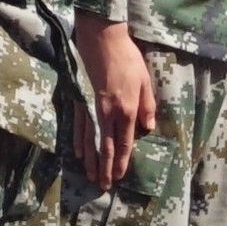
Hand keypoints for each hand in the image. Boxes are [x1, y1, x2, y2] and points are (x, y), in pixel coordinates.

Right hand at [80, 19, 154, 189]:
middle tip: (103, 185)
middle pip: (105, 147)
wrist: (101, 40)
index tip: (119, 176)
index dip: (121, 162)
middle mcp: (107, 113)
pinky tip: (78, 153)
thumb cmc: (127, 58)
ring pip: (89, 140)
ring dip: (90, 160)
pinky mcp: (79, 100)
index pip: (124, 143)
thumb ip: (147, 106)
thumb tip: (148, 127)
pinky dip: (78, 141)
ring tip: (91, 175)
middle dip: (104, 168)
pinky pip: (78, 126)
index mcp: (127, 109)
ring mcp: (91, 108)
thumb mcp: (145, 81)